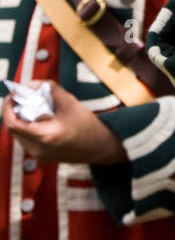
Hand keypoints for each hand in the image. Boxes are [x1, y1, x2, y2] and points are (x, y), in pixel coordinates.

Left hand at [1, 81, 125, 164]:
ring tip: (31, 106)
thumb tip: (32, 83)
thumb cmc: (87, 126)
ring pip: (18, 134)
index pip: (12, 124)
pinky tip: (38, 117)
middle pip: (13, 129)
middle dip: (14, 111)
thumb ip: (50, 90)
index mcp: (44, 136)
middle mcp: (37, 149)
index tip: (13, 95)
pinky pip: (26, 139)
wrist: (100, 146)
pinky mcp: (41, 156)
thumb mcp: (69, 102)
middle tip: (22, 97)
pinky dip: (27, 126)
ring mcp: (38, 155)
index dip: (7, 107)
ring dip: (20, 118)